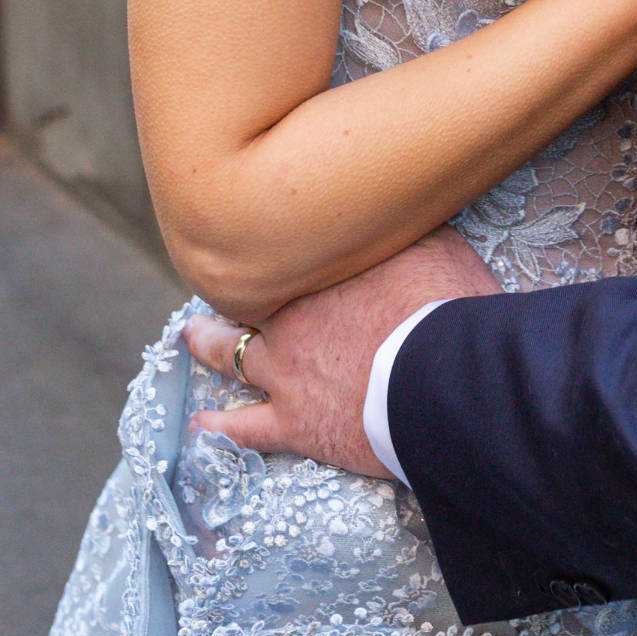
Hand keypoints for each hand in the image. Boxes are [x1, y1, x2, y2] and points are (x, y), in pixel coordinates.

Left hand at [181, 224, 497, 477]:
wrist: (443, 376)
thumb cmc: (445, 303)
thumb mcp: (433, 243)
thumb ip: (402, 230)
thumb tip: (399, 207)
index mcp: (318, 268)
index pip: (279, 250)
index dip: (272, 248)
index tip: (266, 239)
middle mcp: (290, 314)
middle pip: (245, 295)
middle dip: (231, 288)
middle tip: (219, 276)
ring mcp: (286, 371)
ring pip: (229, 353)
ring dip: (209, 344)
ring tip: (191, 338)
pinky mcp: (296, 424)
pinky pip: (245, 428)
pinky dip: (220, 425)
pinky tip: (199, 424)